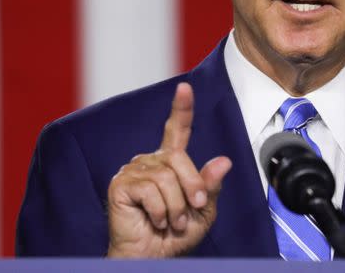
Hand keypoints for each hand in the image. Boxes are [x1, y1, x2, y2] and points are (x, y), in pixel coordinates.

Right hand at [106, 82, 231, 257]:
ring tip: (171, 221)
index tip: (185, 88)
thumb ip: (211, 186)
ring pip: (166, 176)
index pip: (176, 130)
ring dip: (176, 206)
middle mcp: (151, 161)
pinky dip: (160, 210)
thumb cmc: (175, 236)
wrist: (152, 258)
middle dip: (192, 187)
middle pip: (180, 158)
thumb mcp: (203, 211)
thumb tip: (223, 161)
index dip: (181, 108)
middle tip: (192, 210)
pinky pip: (150, 189)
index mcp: (170, 163)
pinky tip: (155, 219)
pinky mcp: (121, 184)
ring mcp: (134, 170)